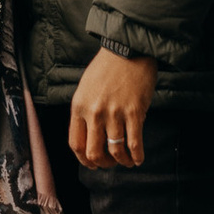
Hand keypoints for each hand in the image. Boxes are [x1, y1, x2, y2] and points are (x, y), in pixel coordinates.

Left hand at [68, 50, 156, 168]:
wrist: (128, 49)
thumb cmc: (107, 67)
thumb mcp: (85, 88)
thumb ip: (85, 111)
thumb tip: (90, 136)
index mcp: (79, 107)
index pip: (75, 144)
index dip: (84, 160)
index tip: (92, 163)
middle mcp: (94, 112)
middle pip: (94, 153)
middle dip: (103, 164)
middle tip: (110, 164)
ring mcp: (114, 113)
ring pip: (115, 151)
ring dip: (121, 161)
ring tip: (126, 161)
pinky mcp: (134, 112)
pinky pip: (134, 143)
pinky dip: (137, 156)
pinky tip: (138, 159)